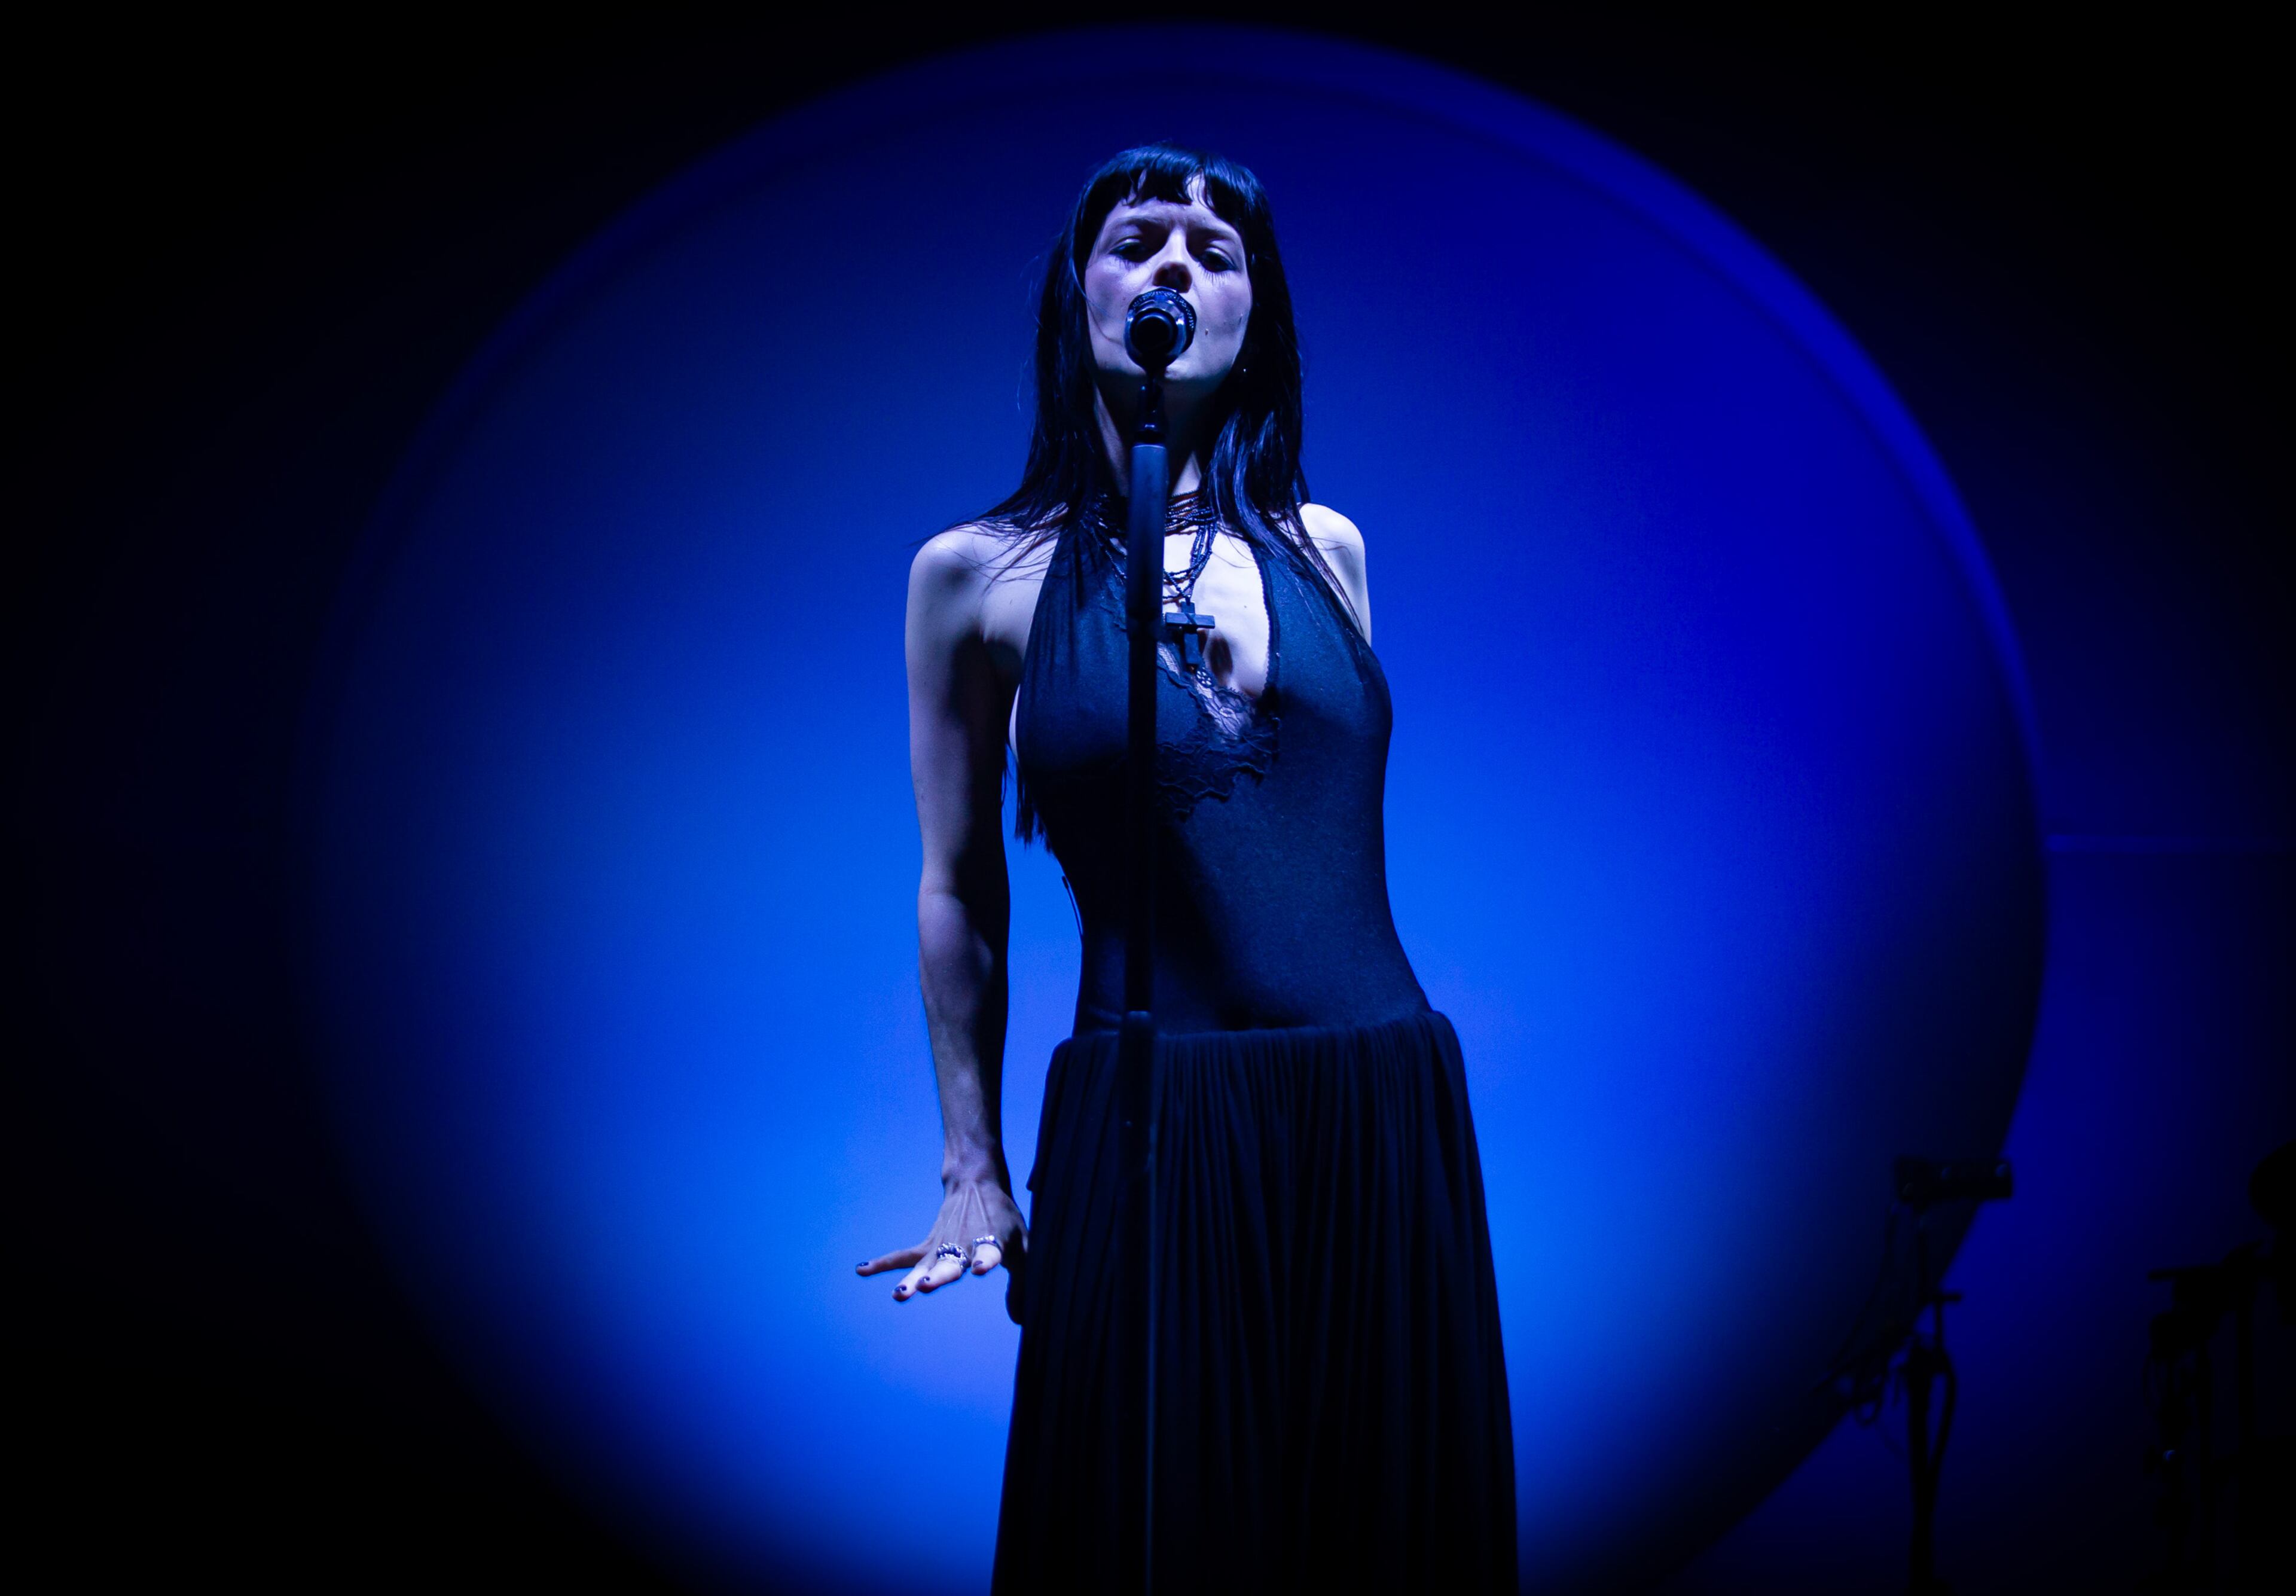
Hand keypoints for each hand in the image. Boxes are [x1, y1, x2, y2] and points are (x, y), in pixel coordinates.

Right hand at [856, 1177, 1026, 1314]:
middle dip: (940, 1275)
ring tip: (899, 1294)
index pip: (990, 1253)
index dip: (985, 1261)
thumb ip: (1023, 1281)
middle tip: (925, 1285)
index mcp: (992, 1242)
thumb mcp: (1023, 1245)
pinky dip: (883, 1263)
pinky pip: (903, 1256)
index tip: (979, 1269)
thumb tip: (1020, 1321)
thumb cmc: (1005, 1221)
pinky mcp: (929, 1244)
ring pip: (925, 1264)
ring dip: (911, 1278)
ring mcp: (944, 1245)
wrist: (978, 1184)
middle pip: (951, 1262)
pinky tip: (861, 1270)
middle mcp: (964, 1244)